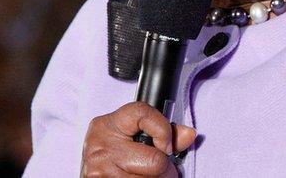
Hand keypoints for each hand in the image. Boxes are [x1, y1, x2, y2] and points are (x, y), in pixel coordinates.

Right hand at [81, 101, 196, 176]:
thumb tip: (190, 134)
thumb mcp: (135, 134)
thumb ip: (164, 131)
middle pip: (155, 161)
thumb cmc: (117, 150)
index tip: (167, 145)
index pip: (142, 113)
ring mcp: (98, 170)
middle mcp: (100, 145)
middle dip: (165, 168)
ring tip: (146, 175)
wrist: (95, 171)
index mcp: (108, 124)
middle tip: (160, 168)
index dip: (163, 130)